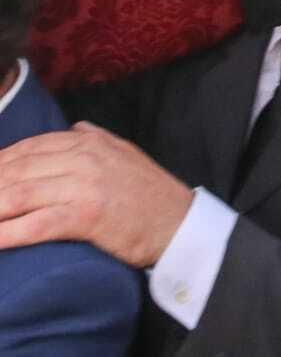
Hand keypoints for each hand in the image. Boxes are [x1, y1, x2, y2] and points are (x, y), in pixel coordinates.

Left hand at [0, 122, 193, 267]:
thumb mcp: (124, 153)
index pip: (26, 149)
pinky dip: (6, 233)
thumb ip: (96, 138)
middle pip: (15, 170)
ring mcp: (84, 185)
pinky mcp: (87, 216)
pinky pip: (34, 225)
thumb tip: (73, 129)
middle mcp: (83, 157)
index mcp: (88, 141)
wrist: (181, 223)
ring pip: (18, 195)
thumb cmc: (149, 194)